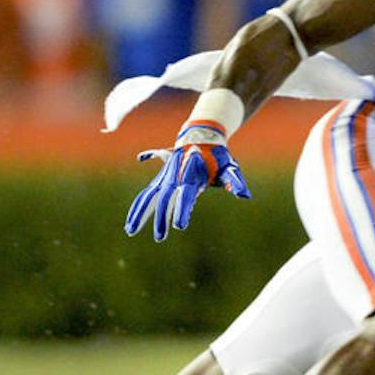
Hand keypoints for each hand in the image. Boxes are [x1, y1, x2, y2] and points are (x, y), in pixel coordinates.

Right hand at [124, 124, 251, 240]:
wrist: (201, 137)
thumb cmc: (217, 156)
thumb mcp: (229, 168)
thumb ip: (234, 182)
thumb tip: (244, 195)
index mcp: (192, 176)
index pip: (186, 196)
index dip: (183, 210)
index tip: (180, 226)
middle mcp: (175, 177)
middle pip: (164, 199)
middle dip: (160, 218)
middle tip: (160, 238)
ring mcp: (165, 177)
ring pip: (148, 196)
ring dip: (139, 212)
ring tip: (130, 231)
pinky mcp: (160, 179)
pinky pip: (146, 193)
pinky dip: (138, 203)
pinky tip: (131, 218)